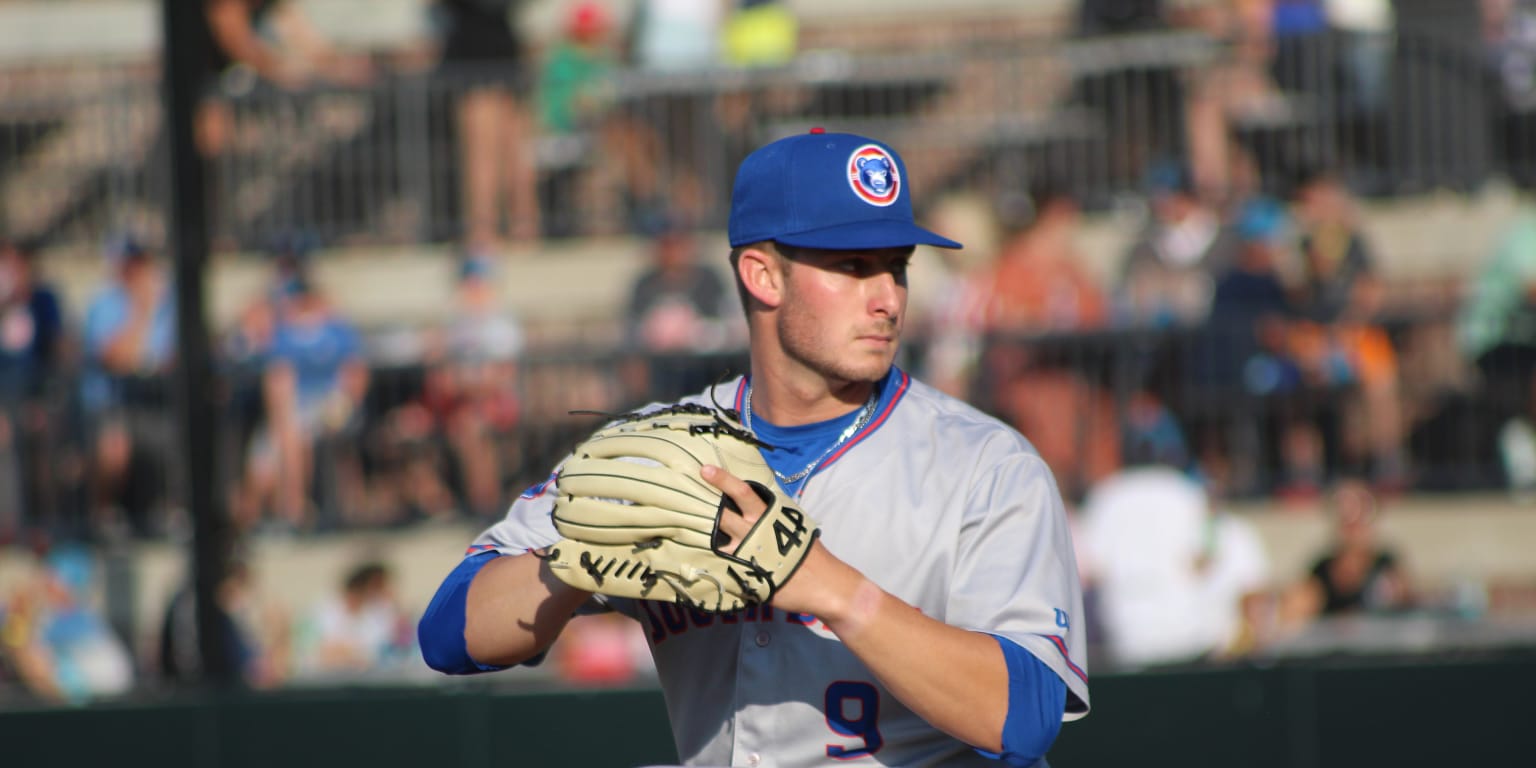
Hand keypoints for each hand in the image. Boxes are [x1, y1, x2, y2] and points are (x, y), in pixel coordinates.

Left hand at [701, 464, 860, 620]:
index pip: (742, 492)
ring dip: (701, 534)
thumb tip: (754, 505)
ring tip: (684, 527)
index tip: (705, 469)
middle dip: (702, 505)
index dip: (723, 480)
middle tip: (685, 494)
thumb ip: (772, 515)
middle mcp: (753, 532)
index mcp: (767, 516)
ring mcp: (745, 555)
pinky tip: (694, 558)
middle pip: (721, 514)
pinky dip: (708, 561)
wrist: (822, 585)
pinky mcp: (743, 576)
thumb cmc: (808, 553)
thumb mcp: (793, 525)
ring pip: (715, 540)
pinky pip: (720, 565)